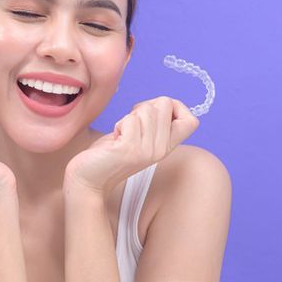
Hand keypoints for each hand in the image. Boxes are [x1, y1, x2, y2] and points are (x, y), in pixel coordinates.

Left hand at [64, 96, 199, 196]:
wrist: (89, 179)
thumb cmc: (110, 153)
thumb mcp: (140, 137)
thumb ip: (154, 123)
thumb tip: (164, 102)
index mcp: (166, 146)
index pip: (192, 121)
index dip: (175, 106)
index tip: (153, 113)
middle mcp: (161, 150)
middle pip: (166, 103)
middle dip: (144, 106)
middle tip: (131, 125)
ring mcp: (147, 150)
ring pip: (147, 109)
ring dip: (129, 117)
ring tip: (121, 135)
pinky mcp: (130, 149)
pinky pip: (130, 120)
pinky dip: (118, 125)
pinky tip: (115, 140)